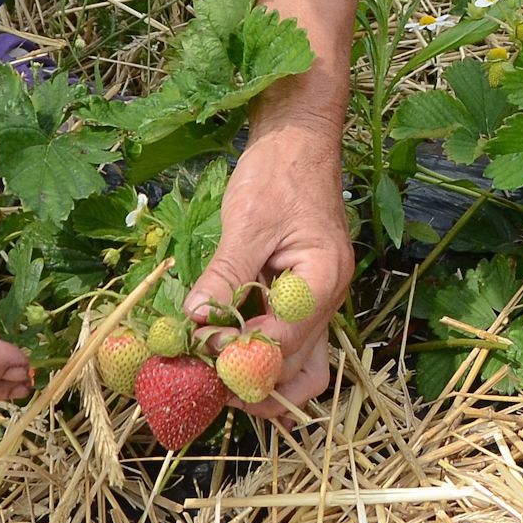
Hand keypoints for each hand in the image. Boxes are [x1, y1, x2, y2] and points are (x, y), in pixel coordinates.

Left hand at [187, 119, 354, 425]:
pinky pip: (290, 344)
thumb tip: (195, 320)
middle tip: (201, 378)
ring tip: (216, 379)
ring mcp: (317, 302)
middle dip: (249, 379)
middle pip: (297, 367)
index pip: (284, 340)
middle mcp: (328, 299)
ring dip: (262, 382)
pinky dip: (261, 357)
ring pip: (302, 367)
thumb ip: (225, 275)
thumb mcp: (247, 222)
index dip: (241, 355)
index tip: (199, 354)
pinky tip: (227, 353)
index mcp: (322, 279)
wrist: (297, 141)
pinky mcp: (301, 298)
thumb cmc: (277, 173)